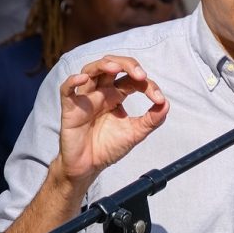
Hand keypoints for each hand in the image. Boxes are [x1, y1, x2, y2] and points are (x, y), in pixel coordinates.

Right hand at [58, 56, 167, 185]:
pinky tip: (82, 79)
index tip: (159, 100)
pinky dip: (72, 82)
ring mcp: (85, 98)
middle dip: (127, 65)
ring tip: (116, 68)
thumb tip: (167, 104)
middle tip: (141, 75)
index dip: (148, 85)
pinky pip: (66, 90)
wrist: (89, 167)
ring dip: (103, 65)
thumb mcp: (135, 133)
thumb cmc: (108, 147)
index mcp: (116, 95)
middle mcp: (101, 92)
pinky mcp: (70, 109)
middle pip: (111, 65)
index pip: (133, 80)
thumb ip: (152, 120)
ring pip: (90, 70)